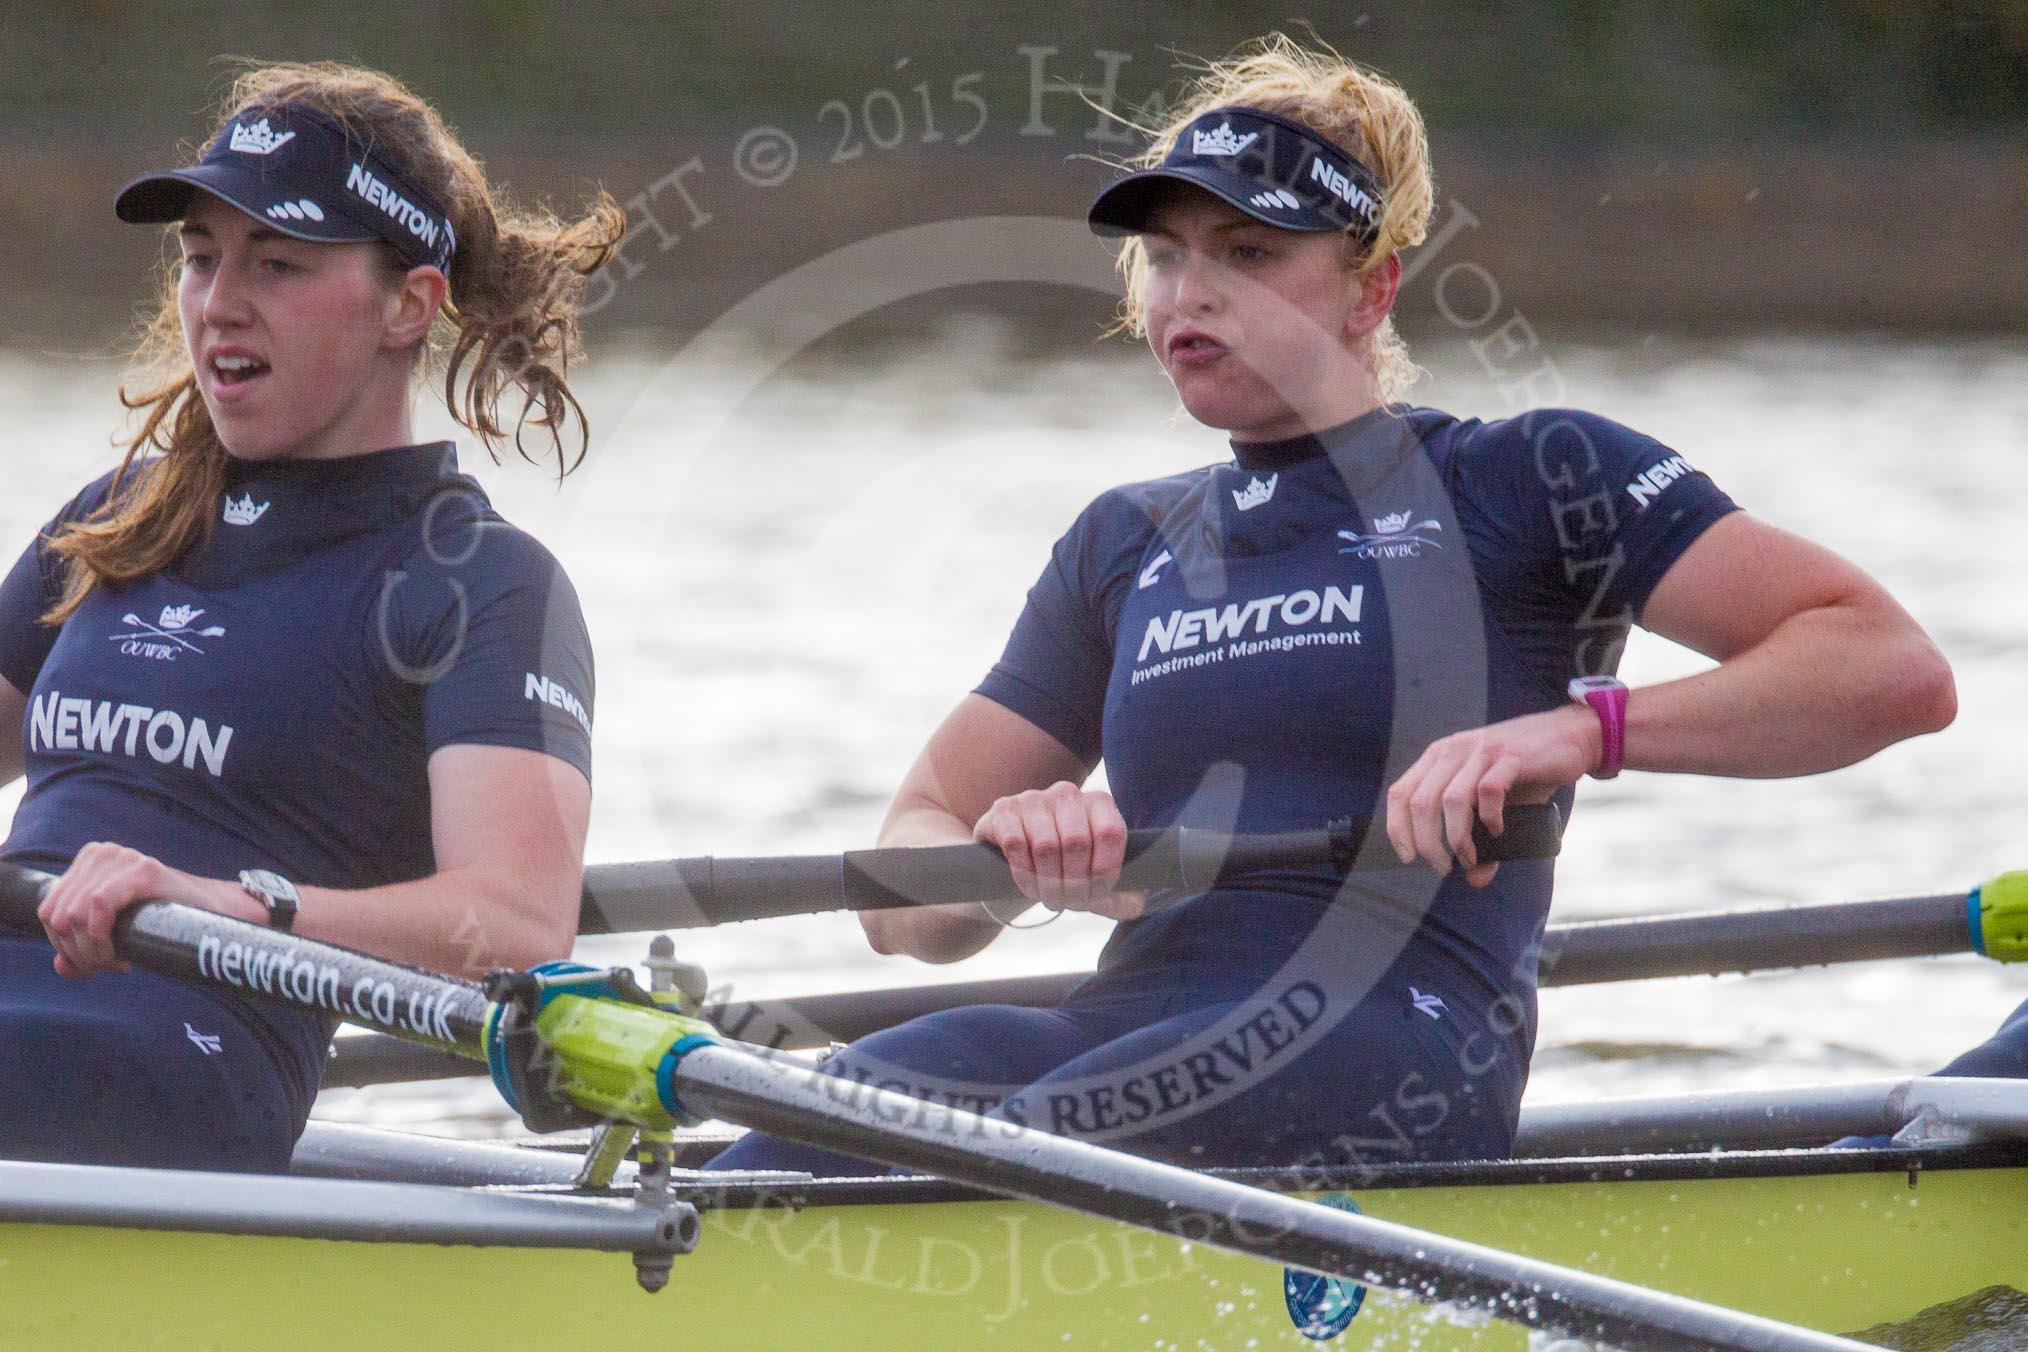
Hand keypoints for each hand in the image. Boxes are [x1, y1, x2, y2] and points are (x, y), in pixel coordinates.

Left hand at [36, 843, 255, 977]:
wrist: (215, 914)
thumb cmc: (164, 923)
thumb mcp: (116, 934)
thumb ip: (85, 949)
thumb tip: (60, 968)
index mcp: (88, 861)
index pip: (48, 909)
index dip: (64, 945)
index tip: (96, 962)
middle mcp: (101, 853)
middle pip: (59, 915)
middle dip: (79, 951)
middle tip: (111, 965)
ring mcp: (123, 858)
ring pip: (74, 914)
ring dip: (92, 950)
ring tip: (119, 961)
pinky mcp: (144, 870)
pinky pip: (97, 905)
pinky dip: (100, 936)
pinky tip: (122, 952)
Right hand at [972, 782, 1146, 920]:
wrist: (1020, 860)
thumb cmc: (1068, 870)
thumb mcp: (1100, 886)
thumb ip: (1123, 899)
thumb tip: (1129, 904)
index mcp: (1099, 803)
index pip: (1110, 834)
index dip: (1104, 872)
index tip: (1096, 895)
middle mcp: (1068, 794)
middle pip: (1076, 842)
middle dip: (1074, 884)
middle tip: (1070, 902)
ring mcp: (1033, 798)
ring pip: (1045, 845)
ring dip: (1048, 883)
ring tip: (1050, 898)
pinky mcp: (1003, 809)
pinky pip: (1015, 843)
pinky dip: (1023, 873)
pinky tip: (1029, 885)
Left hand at [1385, 705, 1600, 885]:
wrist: (1569, 736)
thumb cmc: (1525, 772)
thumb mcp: (1495, 804)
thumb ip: (1482, 838)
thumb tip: (1475, 879)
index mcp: (1439, 757)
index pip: (1400, 793)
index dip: (1397, 828)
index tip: (1408, 857)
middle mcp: (1454, 751)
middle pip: (1421, 802)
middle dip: (1427, 843)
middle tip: (1442, 867)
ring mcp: (1481, 751)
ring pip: (1451, 800)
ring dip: (1456, 838)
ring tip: (1469, 858)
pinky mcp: (1511, 756)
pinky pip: (1488, 791)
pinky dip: (1489, 818)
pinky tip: (1498, 830)